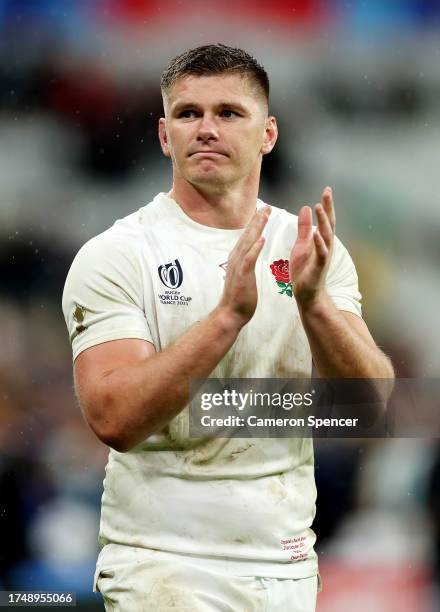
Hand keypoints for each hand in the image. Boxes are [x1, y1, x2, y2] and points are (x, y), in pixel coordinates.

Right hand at [218, 205, 270, 327]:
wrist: (230, 313)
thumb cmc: (239, 297)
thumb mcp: (243, 275)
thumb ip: (246, 263)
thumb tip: (250, 254)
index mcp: (238, 258)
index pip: (248, 237)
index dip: (256, 223)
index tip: (264, 212)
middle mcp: (236, 258)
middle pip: (248, 235)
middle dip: (258, 220)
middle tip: (268, 207)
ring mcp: (238, 266)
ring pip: (248, 242)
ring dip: (256, 228)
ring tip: (265, 215)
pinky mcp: (242, 275)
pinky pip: (249, 259)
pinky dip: (254, 248)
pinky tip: (261, 239)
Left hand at [289, 187, 334, 308]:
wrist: (306, 295)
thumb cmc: (304, 271)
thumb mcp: (301, 245)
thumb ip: (304, 228)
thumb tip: (306, 208)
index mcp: (321, 241)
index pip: (325, 220)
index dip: (326, 205)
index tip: (327, 189)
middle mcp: (326, 246)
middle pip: (329, 224)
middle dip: (328, 208)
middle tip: (327, 192)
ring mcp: (323, 257)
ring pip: (326, 236)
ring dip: (323, 222)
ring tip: (319, 207)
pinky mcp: (318, 268)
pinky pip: (321, 254)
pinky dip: (320, 243)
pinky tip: (317, 234)